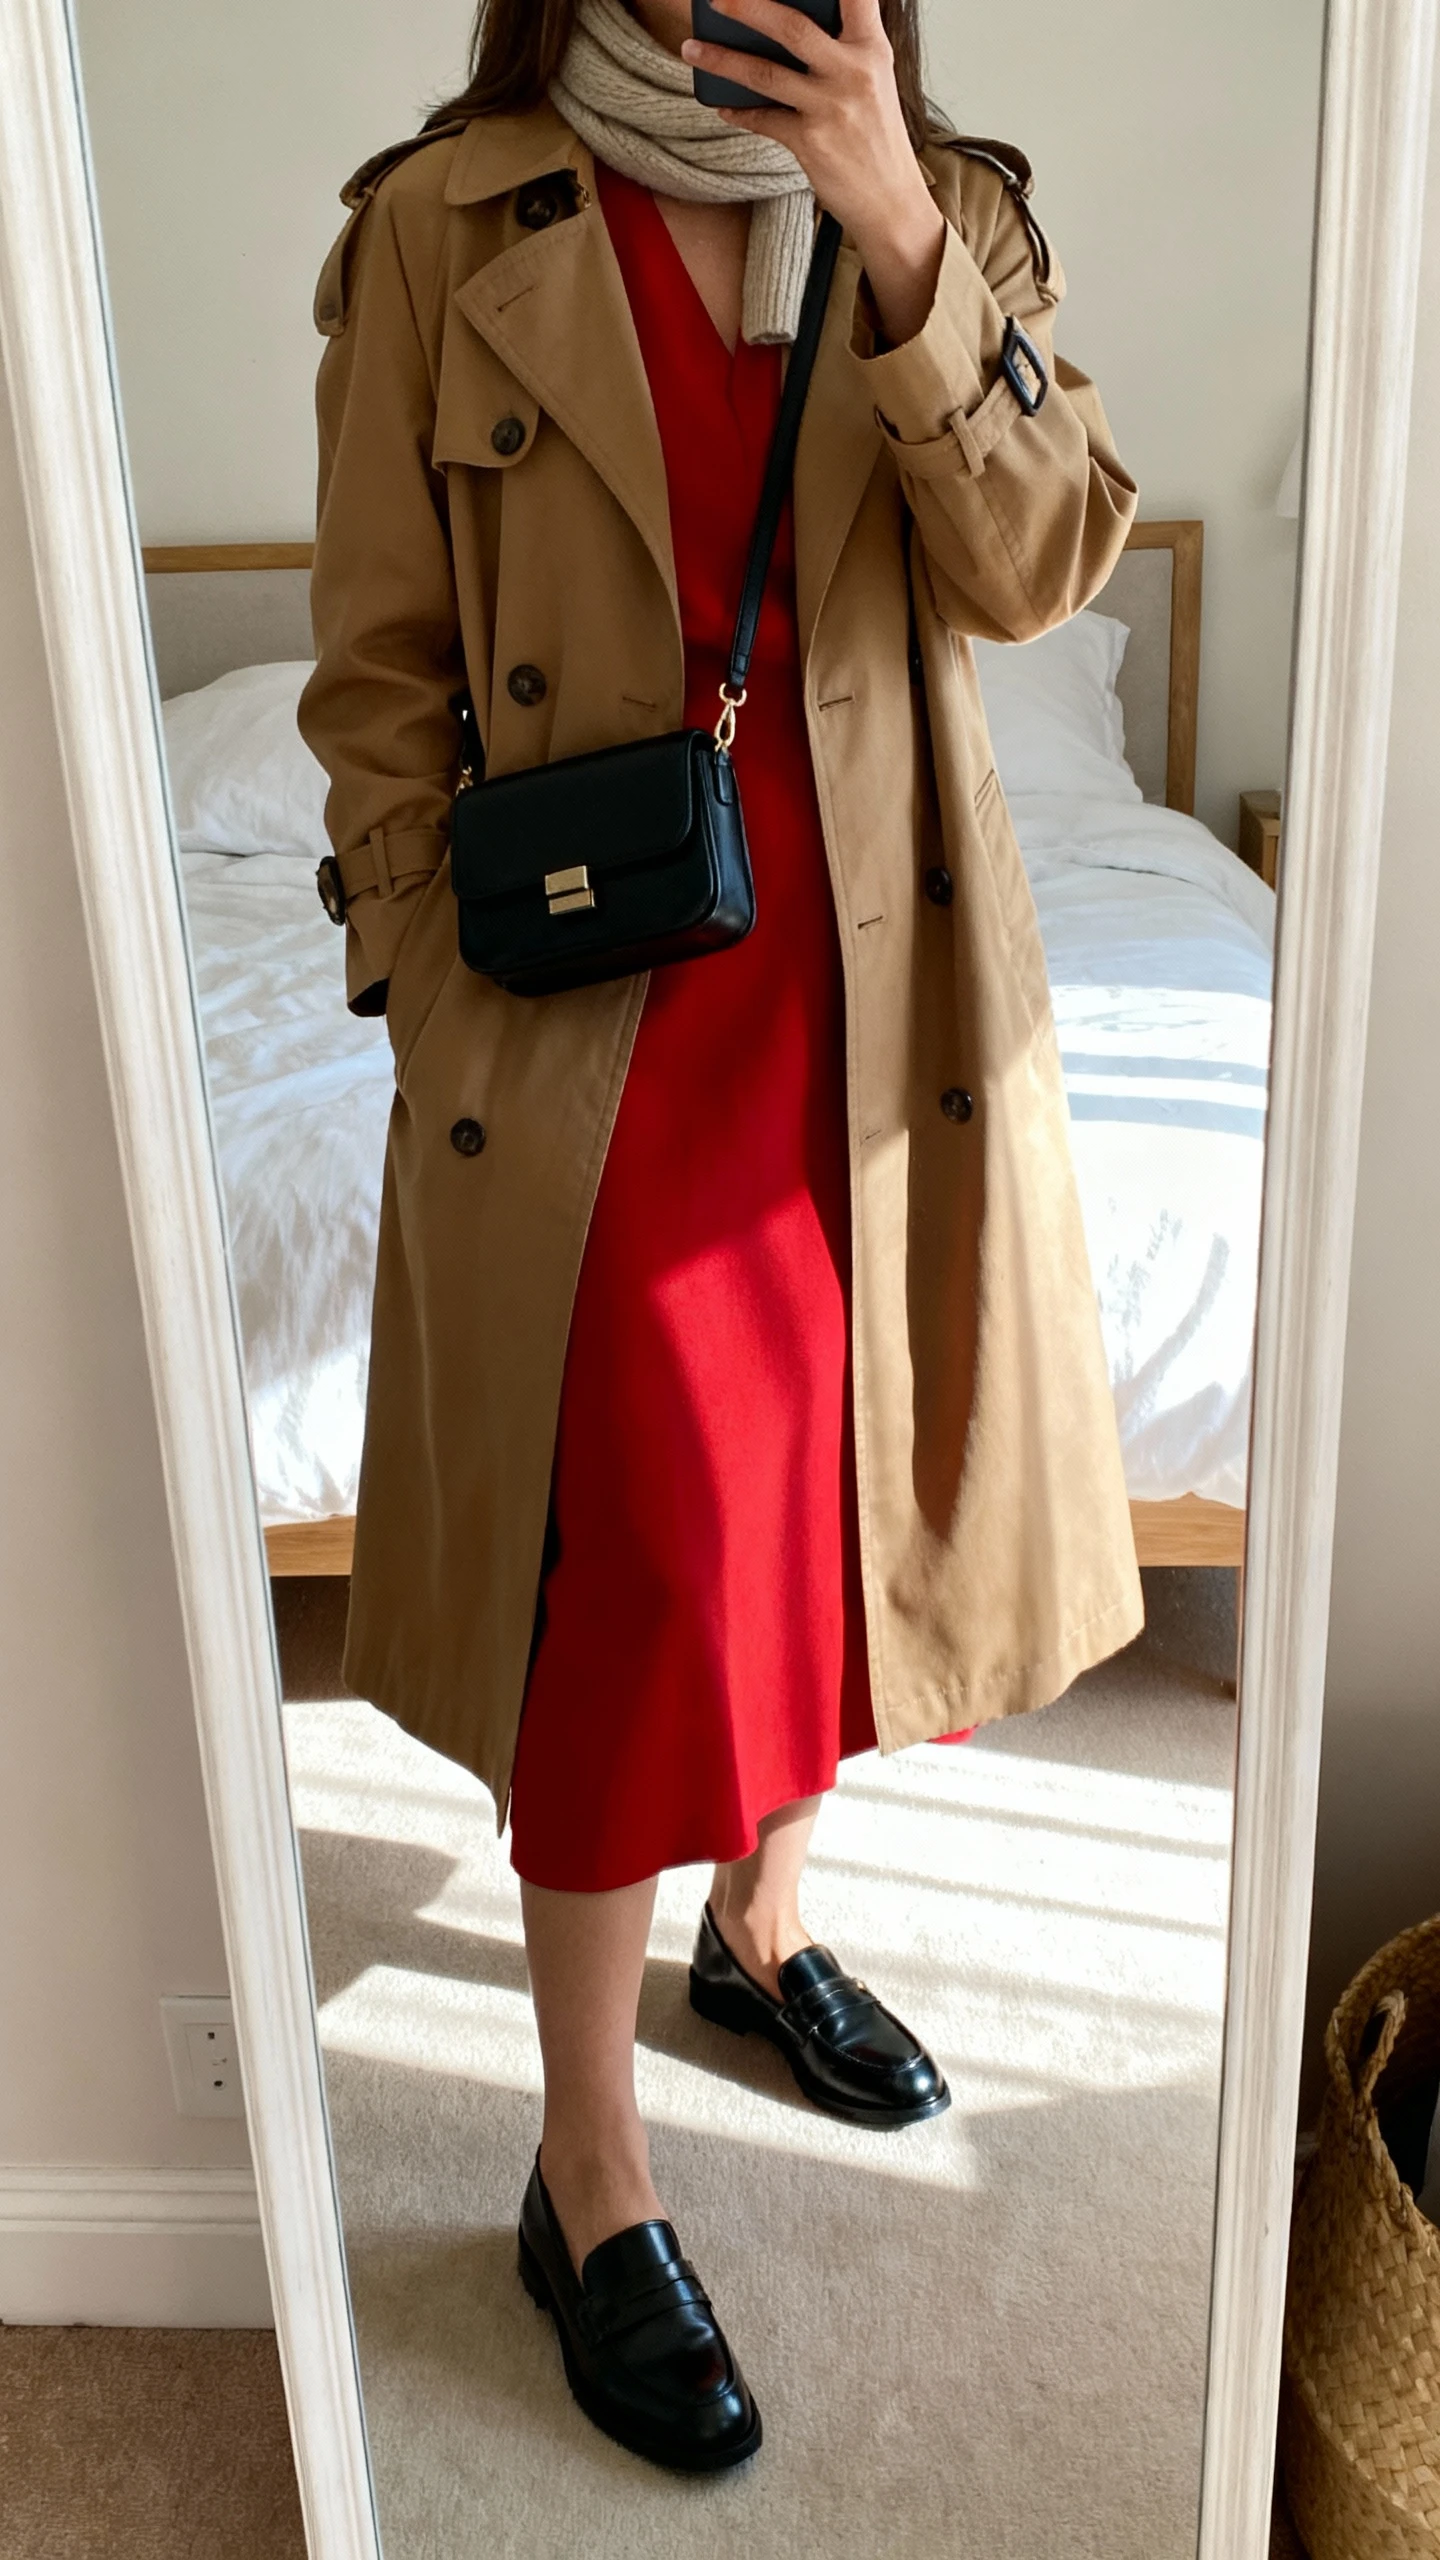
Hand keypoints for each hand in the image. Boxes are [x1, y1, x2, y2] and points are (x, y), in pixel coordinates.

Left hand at [680, 0, 945, 343]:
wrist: (890, 202)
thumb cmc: (876, 136)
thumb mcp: (873, 80)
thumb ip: (843, 47)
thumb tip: (785, 27)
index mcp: (872, 48)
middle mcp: (853, 72)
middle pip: (792, 26)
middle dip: (747, 6)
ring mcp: (830, 107)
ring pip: (765, 73)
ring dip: (721, 59)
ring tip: (691, 47)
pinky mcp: (810, 142)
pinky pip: (763, 119)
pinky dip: (739, 111)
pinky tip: (722, 105)